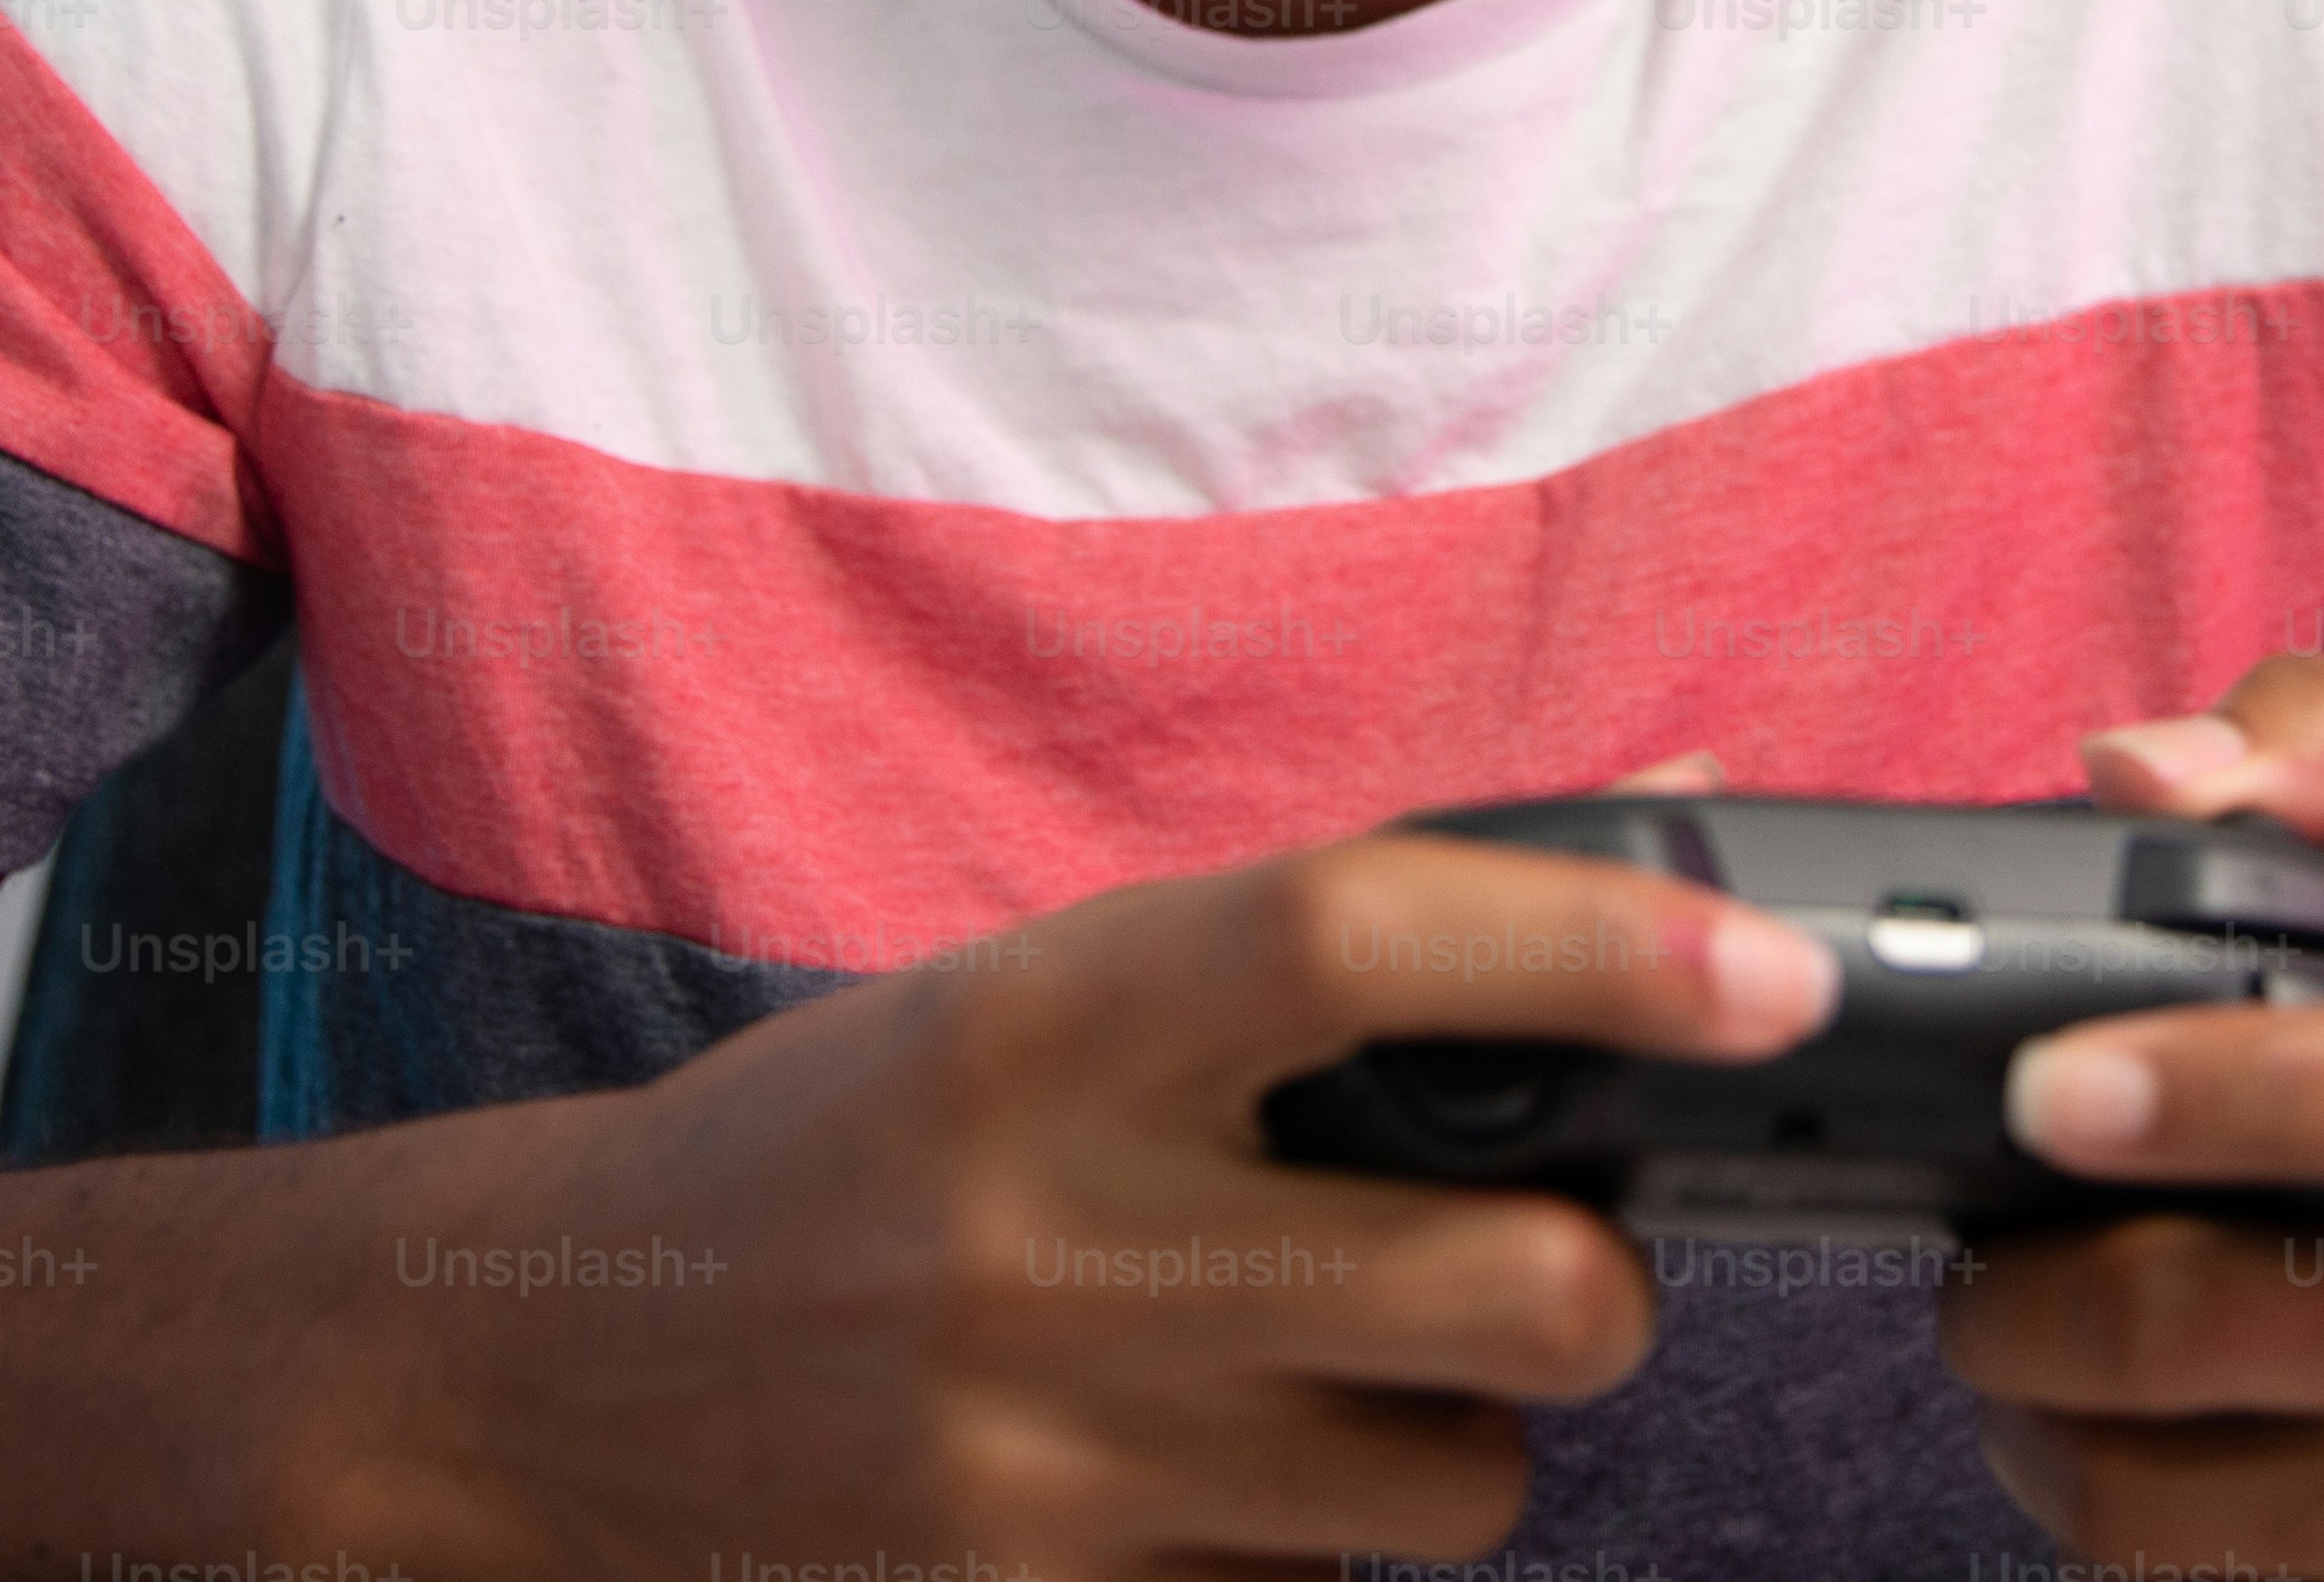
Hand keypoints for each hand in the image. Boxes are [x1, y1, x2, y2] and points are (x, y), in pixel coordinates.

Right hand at [245, 764, 1833, 1577]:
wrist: (549, 1371)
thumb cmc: (854, 1145)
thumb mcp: (1053, 983)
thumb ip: (1344, 927)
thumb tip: (1679, 816)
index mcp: (1055, 1016)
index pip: (1367, 939)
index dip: (1599, 949)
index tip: (1773, 969)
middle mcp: (1056, 1232)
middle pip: (1516, 1285)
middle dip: (1587, 1284)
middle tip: (1530, 1255)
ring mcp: (1049, 1458)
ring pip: (1461, 1489)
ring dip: (1446, 1443)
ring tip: (1306, 1381)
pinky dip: (1303, 1560)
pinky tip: (1190, 1493)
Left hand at [1939, 653, 2323, 1581]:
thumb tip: (2141, 772)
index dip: (2218, 1091)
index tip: (2046, 1088)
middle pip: (2240, 1328)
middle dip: (2036, 1306)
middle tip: (1979, 1274)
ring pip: (2205, 1516)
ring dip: (2060, 1448)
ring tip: (2033, 1379)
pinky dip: (2146, 1551)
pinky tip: (2136, 1473)